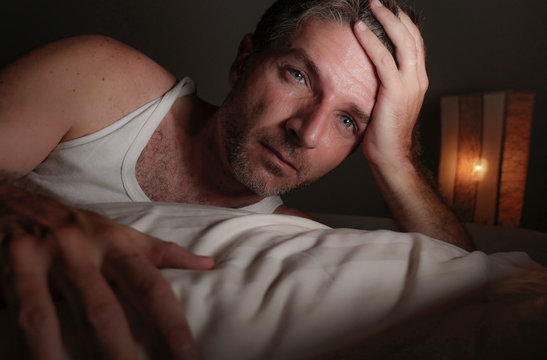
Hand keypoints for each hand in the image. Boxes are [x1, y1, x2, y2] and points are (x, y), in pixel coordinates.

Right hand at [1, 185, 213, 358]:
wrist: (17, 200)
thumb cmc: (79, 227)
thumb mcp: (121, 233)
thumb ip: (163, 253)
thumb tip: (209, 265)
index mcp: (116, 244)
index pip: (151, 289)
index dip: (172, 327)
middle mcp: (79, 251)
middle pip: (103, 310)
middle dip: (121, 353)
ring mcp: (38, 261)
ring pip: (48, 319)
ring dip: (60, 358)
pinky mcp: (6, 271)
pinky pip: (14, 316)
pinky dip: (24, 347)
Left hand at [354, 0, 428, 168]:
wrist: (391, 157)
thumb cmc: (385, 133)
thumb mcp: (389, 104)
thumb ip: (386, 85)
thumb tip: (371, 73)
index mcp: (418, 81)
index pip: (415, 44)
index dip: (403, 24)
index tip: (389, 10)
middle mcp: (418, 79)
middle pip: (412, 36)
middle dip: (396, 15)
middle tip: (378, 1)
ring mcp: (409, 85)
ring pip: (402, 41)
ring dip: (385, 19)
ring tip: (371, 4)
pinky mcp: (394, 92)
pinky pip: (382, 59)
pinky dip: (371, 40)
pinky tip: (359, 28)